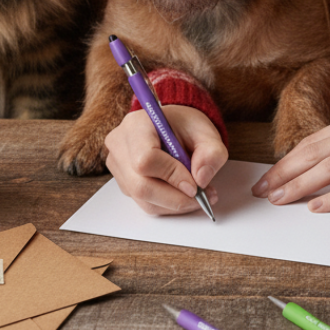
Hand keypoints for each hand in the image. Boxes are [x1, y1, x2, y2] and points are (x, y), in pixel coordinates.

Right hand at [104, 105, 226, 215]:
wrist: (172, 128)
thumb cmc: (186, 127)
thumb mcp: (206, 132)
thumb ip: (211, 153)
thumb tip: (202, 180)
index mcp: (136, 125)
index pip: (145, 159)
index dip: (172, 176)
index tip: (195, 185)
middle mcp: (120, 145)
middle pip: (140, 186)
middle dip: (176, 198)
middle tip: (202, 197)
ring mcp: (118, 165)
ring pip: (143, 199)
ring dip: (174, 204)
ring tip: (198, 196)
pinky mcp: (123, 182)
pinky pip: (144, 203)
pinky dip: (167, 205)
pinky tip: (183, 195)